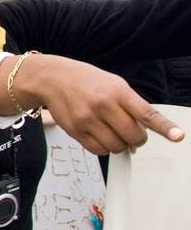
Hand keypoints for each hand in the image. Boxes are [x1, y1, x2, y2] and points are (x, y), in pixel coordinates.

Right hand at [0, 54, 184, 154]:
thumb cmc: (85, 80)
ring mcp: (87, 119)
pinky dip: (104, 147)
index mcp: (117, 91)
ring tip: (111, 131)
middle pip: (133, 136)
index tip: (178, 136)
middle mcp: (102, 105)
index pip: (146, 112)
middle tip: (131, 133)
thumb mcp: (113, 83)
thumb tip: (143, 132)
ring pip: (117, 147)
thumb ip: (130, 105)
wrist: (51, 78)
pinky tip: (99, 135)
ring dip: (119, 144)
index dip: (164, 127)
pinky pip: (99, 151)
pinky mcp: (75, 131)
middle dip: (137, 139)